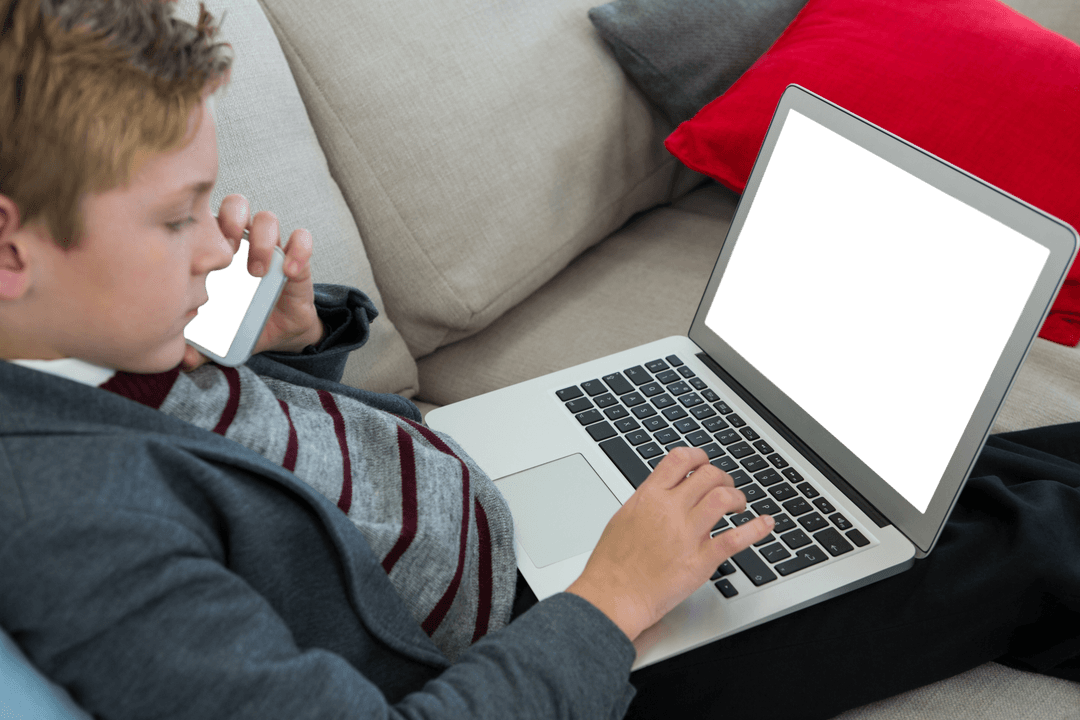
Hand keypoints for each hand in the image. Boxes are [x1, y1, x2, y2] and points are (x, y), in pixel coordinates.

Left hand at [182, 195, 324, 371]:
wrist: (279, 333)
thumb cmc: (243, 322)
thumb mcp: (219, 334)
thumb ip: (201, 344)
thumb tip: (186, 359)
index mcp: (216, 251)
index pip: (205, 219)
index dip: (201, 227)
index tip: (202, 257)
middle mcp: (243, 242)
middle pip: (236, 205)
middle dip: (230, 220)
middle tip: (228, 252)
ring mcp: (272, 248)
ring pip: (267, 218)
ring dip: (261, 240)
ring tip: (256, 272)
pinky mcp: (298, 259)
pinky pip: (302, 238)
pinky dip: (298, 250)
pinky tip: (290, 272)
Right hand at [566, 447, 773, 642]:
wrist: (612, 596)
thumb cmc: (611, 565)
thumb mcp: (622, 519)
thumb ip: (645, 502)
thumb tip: (660, 493)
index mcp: (648, 497)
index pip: (680, 460)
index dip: (699, 457)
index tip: (705, 463)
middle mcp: (669, 510)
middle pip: (707, 475)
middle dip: (722, 477)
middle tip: (725, 487)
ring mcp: (686, 535)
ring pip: (723, 498)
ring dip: (737, 496)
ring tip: (738, 505)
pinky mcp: (700, 561)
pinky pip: (735, 539)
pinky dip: (755, 529)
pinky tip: (765, 523)